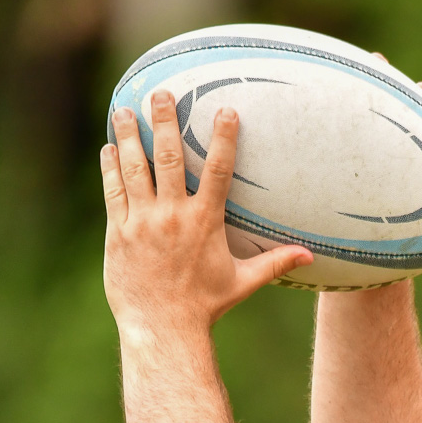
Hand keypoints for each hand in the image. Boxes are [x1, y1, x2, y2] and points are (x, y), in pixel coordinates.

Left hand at [101, 93, 313, 339]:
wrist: (163, 330)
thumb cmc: (203, 307)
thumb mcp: (242, 283)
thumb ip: (274, 263)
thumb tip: (310, 258)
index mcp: (205, 223)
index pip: (220, 171)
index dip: (224, 138)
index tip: (226, 110)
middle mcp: (173, 217)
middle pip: (170, 157)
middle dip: (166, 121)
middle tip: (162, 92)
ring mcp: (144, 222)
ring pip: (136, 167)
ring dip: (131, 135)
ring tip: (126, 107)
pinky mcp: (120, 232)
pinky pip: (114, 191)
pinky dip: (111, 167)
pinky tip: (110, 147)